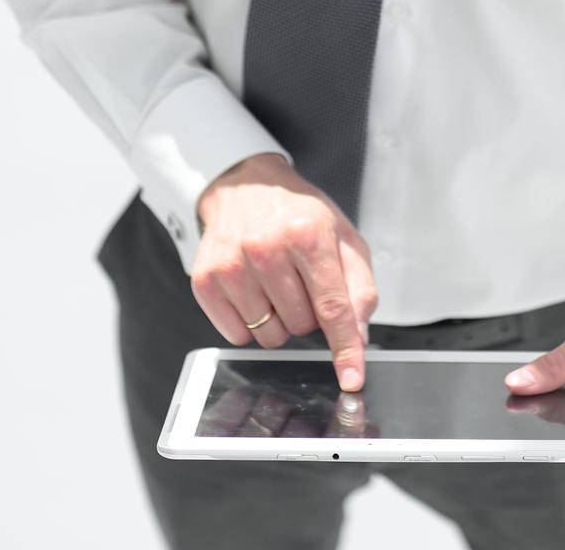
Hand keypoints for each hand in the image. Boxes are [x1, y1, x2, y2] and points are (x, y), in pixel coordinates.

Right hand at [191, 152, 378, 392]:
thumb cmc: (299, 214)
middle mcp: (266, 248)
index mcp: (308, 234)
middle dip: (308, 313)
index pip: (332, 307)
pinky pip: (237, 336)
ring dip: (279, 320)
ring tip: (275, 282)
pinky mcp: (205, 280)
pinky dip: (250, 323)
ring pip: (270, 336)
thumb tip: (357, 335)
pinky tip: (252, 289)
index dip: (346, 348)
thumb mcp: (343, 237)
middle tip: (300, 279)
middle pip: (301, 326)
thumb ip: (359, 286)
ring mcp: (232, 265)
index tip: (352, 379)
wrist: (246, 186)